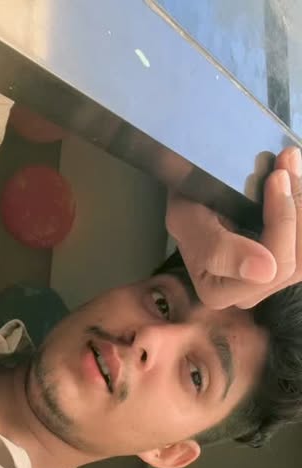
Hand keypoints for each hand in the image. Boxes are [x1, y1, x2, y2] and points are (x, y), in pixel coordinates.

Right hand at [165, 146, 301, 308]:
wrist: (193, 195)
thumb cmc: (185, 205)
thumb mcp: (187, 220)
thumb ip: (217, 249)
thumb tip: (264, 271)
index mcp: (219, 292)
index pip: (271, 269)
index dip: (282, 222)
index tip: (275, 176)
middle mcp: (245, 296)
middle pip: (294, 265)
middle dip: (296, 209)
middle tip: (287, 162)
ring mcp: (267, 284)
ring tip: (292, 168)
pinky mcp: (283, 268)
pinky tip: (296, 188)